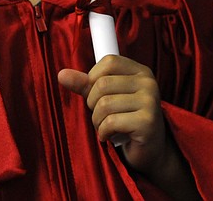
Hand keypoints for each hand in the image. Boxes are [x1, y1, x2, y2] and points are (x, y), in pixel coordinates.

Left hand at [58, 55, 198, 198]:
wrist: (150, 151)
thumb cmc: (126, 120)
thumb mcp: (106, 97)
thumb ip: (85, 84)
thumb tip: (61, 74)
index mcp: (140, 72)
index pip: (108, 62)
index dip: (93, 78)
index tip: (97, 95)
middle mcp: (148, 83)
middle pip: (102, 84)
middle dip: (93, 104)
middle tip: (102, 116)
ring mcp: (150, 102)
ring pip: (104, 104)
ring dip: (97, 121)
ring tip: (106, 127)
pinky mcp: (147, 122)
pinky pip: (110, 122)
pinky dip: (103, 132)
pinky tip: (110, 136)